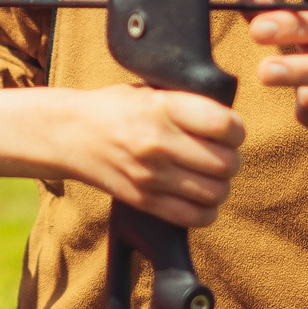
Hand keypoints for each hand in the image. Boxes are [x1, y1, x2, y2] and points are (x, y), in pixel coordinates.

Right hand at [42, 86, 244, 226]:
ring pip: (215, 192)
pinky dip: (206, 210)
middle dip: (232, 159)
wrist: (71, 134)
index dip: (237, 130)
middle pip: (226, 163)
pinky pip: (194, 216)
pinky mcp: (144, 200)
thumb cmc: (117, 109)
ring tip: (210, 176)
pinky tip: (199, 197)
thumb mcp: (151, 92)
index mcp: (163, 108)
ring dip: (220, 185)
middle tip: (223, 154)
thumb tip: (230, 122)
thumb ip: (187, 104)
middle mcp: (158, 143)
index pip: (224, 125)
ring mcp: (151, 175)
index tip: (230, 131)